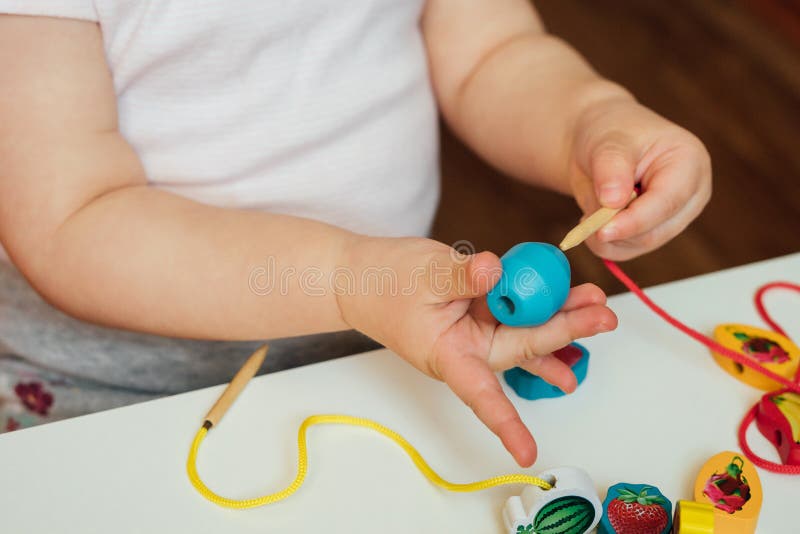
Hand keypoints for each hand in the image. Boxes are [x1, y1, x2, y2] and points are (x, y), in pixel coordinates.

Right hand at [337, 237, 616, 465]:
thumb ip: (461, 276)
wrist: (364, 279)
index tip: (527, 453)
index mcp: (448, 355)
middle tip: (603, 317)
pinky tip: (573, 305)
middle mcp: (468, 349)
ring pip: (526, 330)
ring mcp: (477, 331)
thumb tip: (495, 270)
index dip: (505, 423)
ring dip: (562, 320)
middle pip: (522, 349)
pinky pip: (517, 312)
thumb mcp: (423, 275)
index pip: (480, 394)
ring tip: (598, 309)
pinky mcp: (481, 312)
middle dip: (563, 332)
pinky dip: (542, 306)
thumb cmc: (384, 284)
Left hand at [568, 96, 711, 259]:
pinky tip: (593, 220)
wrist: (596, 144)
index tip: (602, 230)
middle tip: (585, 219)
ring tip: (589, 210)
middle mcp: (689, 195)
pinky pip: (627, 251)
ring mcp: (673, 217)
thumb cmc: (608, 134)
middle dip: (615, 229)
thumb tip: (613, 202)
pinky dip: (604, 243)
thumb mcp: (607, 143)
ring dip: (606, 237)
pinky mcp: (654, 232)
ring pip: (638, 245)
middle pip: (655, 232)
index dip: (634, 220)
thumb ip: (610, 170)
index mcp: (690, 163)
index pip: (667, 202)